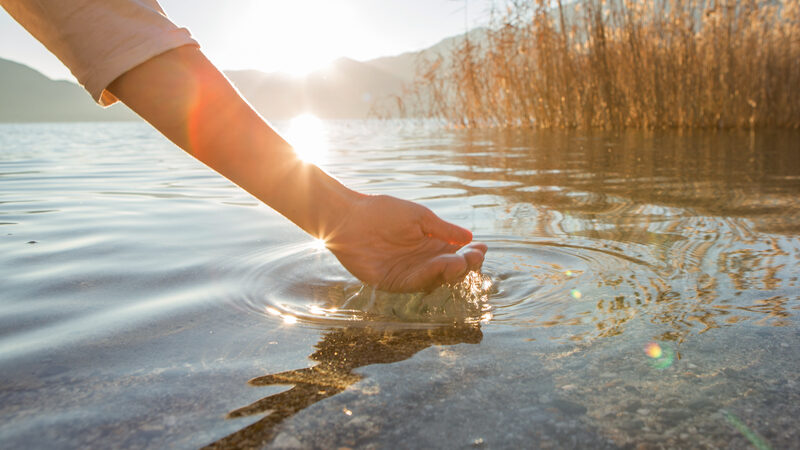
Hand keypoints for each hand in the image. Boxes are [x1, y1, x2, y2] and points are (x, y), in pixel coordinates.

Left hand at [325, 194, 486, 292]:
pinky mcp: (392, 283)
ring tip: (461, 261)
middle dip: (465, 265)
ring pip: (436, 280)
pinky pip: (415, 283)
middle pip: (450, 271)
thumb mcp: (419, 217)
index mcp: (430, 246)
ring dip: (450, 272)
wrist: (349, 217)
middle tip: (474, 257)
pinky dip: (430, 276)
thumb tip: (470, 237)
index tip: (482, 247)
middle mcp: (422, 263)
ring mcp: (408, 274)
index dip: (471, 254)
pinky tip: (442, 265)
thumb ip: (443, 230)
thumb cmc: (382, 211)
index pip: (457, 255)